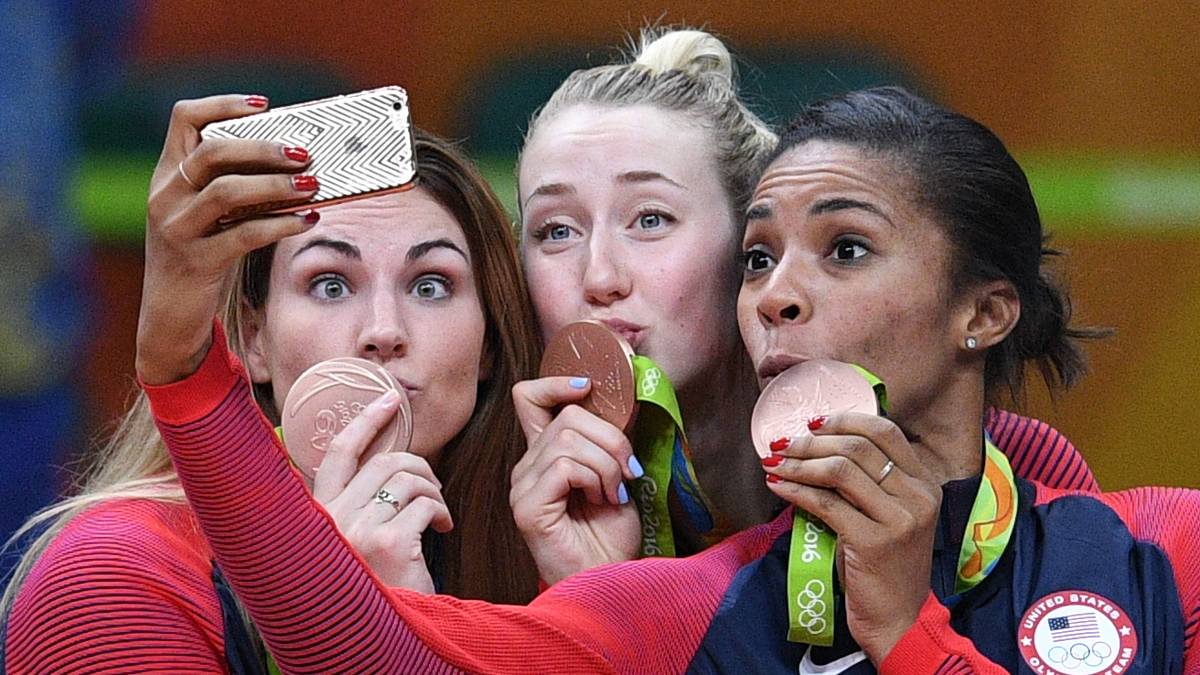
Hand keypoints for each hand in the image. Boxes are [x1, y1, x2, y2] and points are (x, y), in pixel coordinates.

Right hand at [135, 94, 317, 385]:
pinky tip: (307, 220)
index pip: (184, 120)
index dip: (222, 105)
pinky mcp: (197, 262)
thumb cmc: (200, 255)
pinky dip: (280, 224)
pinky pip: (243, 235)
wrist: (168, 317)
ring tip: (313, 185)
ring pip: (226, 191)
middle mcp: (165, 196)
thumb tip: (295, 162)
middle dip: (263, 148)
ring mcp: (177, 229)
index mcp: (167, 176)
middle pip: (212, 152)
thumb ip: (233, 185)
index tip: (264, 105)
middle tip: (305, 153)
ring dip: (276, 185)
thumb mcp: (206, 215)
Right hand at [312, 390, 452, 592]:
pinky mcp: (387, 543)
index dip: (366, 421)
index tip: (390, 399)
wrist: (384, 633)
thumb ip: (359, 502)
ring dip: (432, 491)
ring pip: (407, 479)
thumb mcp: (353, 539)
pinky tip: (442, 529)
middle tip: (432, 487)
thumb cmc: (373, 583)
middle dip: (419, 466)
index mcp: (318, 515)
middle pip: (383, 462)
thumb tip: (390, 458)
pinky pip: (424, 504)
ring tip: (437, 513)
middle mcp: (329, 520)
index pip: (338, 454)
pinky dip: (440, 511)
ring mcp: (356, 531)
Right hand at [510, 376, 641, 584]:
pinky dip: (594, 479)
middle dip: (611, 439)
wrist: (610, 578)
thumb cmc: (611, 535)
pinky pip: (564, 466)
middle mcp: (527, 466)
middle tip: (627, 473)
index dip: (556, 383)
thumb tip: (619, 402)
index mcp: (545, 454)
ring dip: (606, 464)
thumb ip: (605, 440)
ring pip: (568, 439)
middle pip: (567, 416)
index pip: (529, 397)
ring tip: (613, 493)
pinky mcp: (527, 506)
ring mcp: (523, 486)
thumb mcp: (614, 474)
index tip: (589, 388)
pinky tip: (602, 501)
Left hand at [761, 413, 940, 663]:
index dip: (845, 420)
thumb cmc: (884, 566)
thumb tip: (813, 445)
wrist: (898, 620)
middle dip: (812, 442)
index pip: (885, 431)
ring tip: (775, 463)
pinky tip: (778, 486)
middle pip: (858, 447)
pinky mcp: (875, 543)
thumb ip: (865, 482)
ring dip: (799, 463)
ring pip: (840, 471)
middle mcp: (918, 497)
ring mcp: (900, 520)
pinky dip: (795, 490)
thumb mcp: (884, 516)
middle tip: (782, 444)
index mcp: (925, 483)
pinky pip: (826, 504)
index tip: (811, 423)